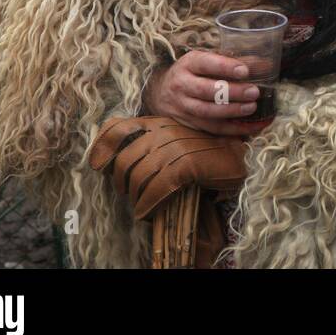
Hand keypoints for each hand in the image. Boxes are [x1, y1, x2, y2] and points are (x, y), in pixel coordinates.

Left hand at [88, 116, 246, 219]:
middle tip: (128, 194)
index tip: (97, 166)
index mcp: (158, 122)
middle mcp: (163, 131)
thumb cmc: (204, 153)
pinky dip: (148, 205)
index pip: (117, 129)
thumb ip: (151, 144)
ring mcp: (175, 146)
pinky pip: (156, 189)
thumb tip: (118, 161)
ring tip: (141, 205)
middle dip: (120, 183)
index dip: (101, 148)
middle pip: (124, 160)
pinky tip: (148, 213)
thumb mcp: (175, 141)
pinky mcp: (186, 164)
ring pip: (138, 177)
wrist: (238, 157)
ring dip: (135, 197)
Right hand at [142, 50, 268, 135]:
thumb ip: (234, 61)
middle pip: (207, 90)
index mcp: (188, 63)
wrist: (161, 92)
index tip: (244, 71)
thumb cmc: (194, 72)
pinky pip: (211, 128)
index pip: (206, 64)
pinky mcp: (187, 123)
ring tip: (252, 108)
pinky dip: (232, 129)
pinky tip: (250, 127)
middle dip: (232, 92)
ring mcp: (182, 106)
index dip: (225, 67)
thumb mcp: (207, 60)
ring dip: (232, 111)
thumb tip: (266, 65)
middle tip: (254, 92)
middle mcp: (181, 84)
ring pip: (207, 112)